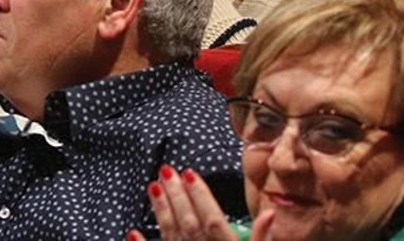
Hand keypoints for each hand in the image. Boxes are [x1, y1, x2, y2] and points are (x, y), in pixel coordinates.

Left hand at [129, 164, 272, 240]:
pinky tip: (133, 231)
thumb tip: (270, 212)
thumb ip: (263, 238)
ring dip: (161, 211)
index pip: (214, 221)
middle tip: (166, 170)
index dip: (202, 197)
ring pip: (171, 235)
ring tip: (152, 186)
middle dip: (177, 195)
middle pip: (189, 223)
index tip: (191, 173)